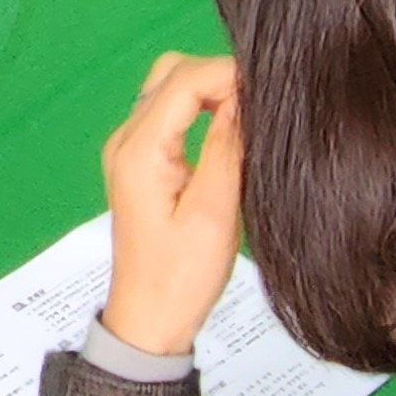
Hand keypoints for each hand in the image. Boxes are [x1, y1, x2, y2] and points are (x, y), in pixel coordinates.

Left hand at [95, 53, 244, 359]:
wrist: (149, 321)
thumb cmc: (183, 276)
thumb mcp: (215, 212)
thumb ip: (227, 146)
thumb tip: (245, 94)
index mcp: (140, 149)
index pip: (184, 80)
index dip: (229, 74)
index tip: (270, 88)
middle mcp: (126, 139)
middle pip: (171, 74)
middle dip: (218, 75)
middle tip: (261, 101)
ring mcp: (128, 149)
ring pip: (167, 89)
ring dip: (209, 89)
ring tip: (251, 112)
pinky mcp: (139, 162)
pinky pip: (167, 113)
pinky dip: (198, 107)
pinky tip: (228, 126)